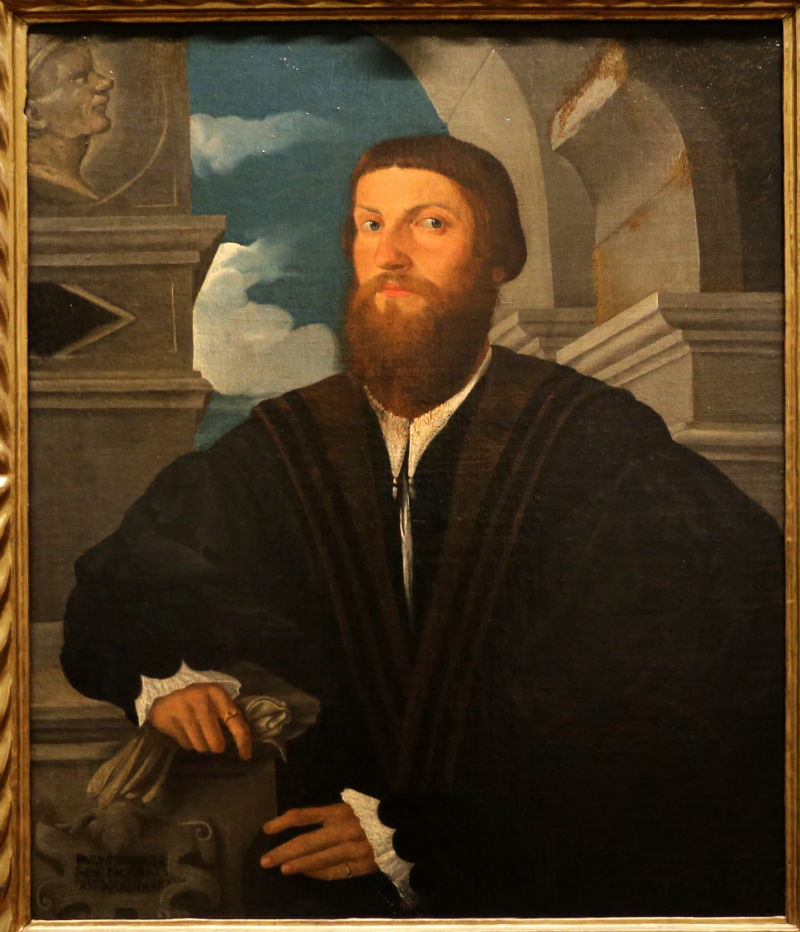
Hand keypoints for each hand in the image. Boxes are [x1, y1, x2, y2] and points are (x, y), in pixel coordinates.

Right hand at [148, 683, 251, 759]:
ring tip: (195, 731)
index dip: (243, 741)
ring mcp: (183, 709)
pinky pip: (186, 745)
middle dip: (216, 746)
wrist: (166, 702)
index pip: (236, 722)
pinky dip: (188, 743)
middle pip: (216, 742)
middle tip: (213, 742)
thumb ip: (229, 717)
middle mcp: (201, 698)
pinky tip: (183, 730)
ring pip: (201, 746)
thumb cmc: (198, 704)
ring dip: (201, 744)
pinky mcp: (169, 720)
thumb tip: (244, 746)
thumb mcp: (215, 702)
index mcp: (217, 693)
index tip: (245, 756)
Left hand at [260, 803, 377, 880]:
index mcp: (339, 810)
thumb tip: (298, 825)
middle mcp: (343, 828)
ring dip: (298, 865)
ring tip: (281, 869)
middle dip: (283, 851)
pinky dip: (318, 874)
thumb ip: (327, 815)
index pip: (304, 816)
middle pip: (306, 841)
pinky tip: (306, 874)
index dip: (283, 822)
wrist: (404, 829)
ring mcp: (351, 848)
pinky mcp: (360, 865)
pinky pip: (334, 871)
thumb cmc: (372, 815)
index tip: (267, 830)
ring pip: (318, 859)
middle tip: (265, 860)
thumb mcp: (350, 806)